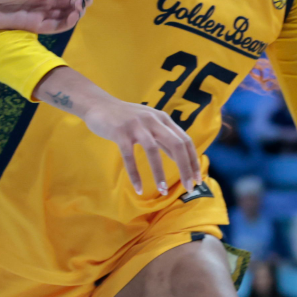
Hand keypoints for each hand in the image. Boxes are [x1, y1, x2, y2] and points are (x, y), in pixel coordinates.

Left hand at [0, 0, 90, 33]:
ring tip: (79, 7)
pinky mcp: (34, 27)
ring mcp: (39, 14)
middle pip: (67, 2)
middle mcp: (42, 0)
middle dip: (79, 0)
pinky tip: (73, 17)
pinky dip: (66, 23)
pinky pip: (54, 26)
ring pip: (63, 14)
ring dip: (74, 11)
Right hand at [79, 98, 198, 194]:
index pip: (185, 141)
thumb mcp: (150, 123)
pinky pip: (129, 157)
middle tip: (189, 187)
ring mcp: (136, 125)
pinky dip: (135, 174)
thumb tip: (181, 157)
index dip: (194, 161)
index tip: (198, 179)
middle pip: (176, 144)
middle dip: (185, 168)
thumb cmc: (127, 118)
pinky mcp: (120, 132)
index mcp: (163, 119)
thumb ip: (164, 138)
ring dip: (160, 173)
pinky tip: (139, 188)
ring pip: (153, 151)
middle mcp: (153, 120)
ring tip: (163, 191)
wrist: (99, 105)